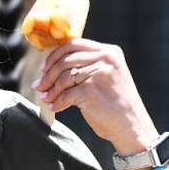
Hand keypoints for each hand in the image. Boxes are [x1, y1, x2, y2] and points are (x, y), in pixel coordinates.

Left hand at [34, 39, 157, 152]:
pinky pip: (65, 95)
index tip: (43, 68)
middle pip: (65, 61)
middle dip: (48, 75)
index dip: (54, 56)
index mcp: (109, 52)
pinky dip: (57, 102)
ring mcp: (99, 74)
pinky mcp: (91, 90)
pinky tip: (55, 107)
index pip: (74, 45)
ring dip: (51, 90)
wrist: (130, 124)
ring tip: (46, 98)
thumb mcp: (104, 76)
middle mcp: (106, 59)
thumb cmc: (113, 101)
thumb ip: (85, 66)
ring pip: (63, 78)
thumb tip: (49, 67)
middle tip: (39, 86)